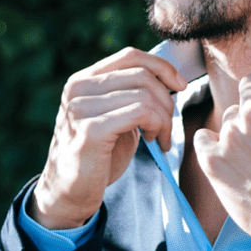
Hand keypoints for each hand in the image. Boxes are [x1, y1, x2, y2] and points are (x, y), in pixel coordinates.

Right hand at [32, 47, 186, 229]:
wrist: (69, 194)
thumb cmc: (98, 155)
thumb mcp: (114, 116)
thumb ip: (129, 93)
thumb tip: (168, 76)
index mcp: (82, 80)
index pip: (130, 56)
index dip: (161, 67)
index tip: (181, 85)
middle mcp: (77, 89)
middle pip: (142, 75)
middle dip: (167, 100)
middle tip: (167, 126)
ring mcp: (81, 108)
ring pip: (145, 95)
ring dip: (164, 118)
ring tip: (160, 137)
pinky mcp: (91, 130)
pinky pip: (141, 113)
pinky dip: (158, 126)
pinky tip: (155, 142)